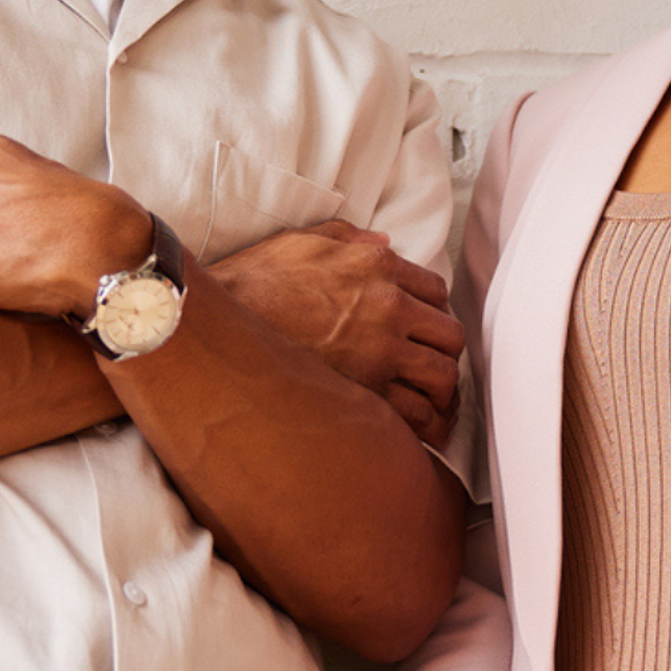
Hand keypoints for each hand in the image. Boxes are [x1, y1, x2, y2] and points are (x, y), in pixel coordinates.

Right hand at [213, 219, 463, 441]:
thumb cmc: (253, 283)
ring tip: (436, 403)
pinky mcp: (366, 392)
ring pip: (442, 376)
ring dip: (443, 392)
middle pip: (449, 336)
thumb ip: (348, 239)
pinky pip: (417, 414)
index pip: (436, 292)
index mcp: (377, 267)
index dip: (434, 312)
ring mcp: (380, 352)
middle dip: (445, 353)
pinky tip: (422, 431)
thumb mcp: (302, 242)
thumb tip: (382, 244)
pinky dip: (425, 425)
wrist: (221, 324)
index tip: (425, 328)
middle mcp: (389, 307)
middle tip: (434, 365)